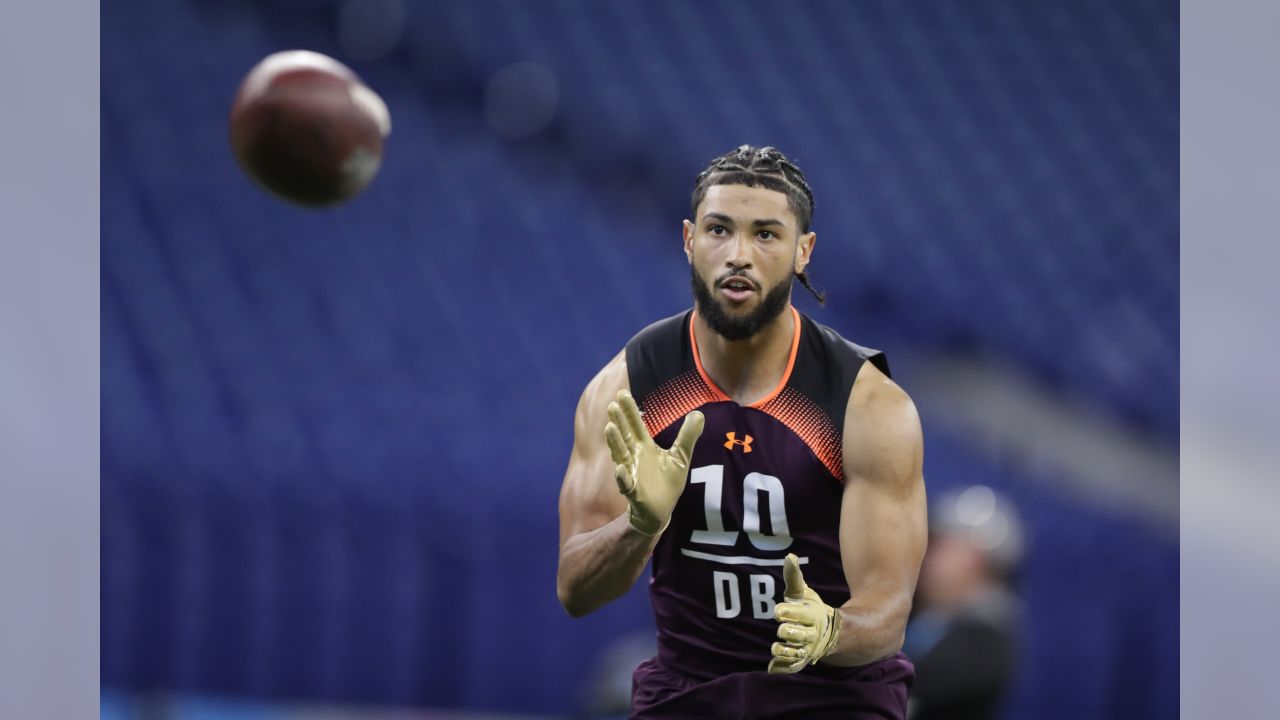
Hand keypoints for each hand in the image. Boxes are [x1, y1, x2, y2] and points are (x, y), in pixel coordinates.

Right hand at [605, 389, 703, 536]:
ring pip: (621, 455)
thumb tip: (699, 414)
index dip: (629, 410)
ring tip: (609, 427)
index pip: (636, 425)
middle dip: (619, 422)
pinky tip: (619, 469)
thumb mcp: (681, 457)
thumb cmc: (667, 483)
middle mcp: (635, 457)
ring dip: (615, 442)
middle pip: (625, 436)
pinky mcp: (634, 491)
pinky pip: (626, 483)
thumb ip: (688, 436)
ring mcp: (632, 473)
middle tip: (612, 405)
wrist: (661, 510)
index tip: (621, 393)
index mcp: (645, 447)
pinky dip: (622, 477)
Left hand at [768, 553, 841, 673]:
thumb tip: (789, 556)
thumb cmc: (810, 609)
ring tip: (777, 646)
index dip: (788, 612)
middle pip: (798, 634)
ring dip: (785, 650)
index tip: (778, 610)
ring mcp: (807, 648)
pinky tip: (772, 667)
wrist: (829, 633)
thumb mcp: (802, 593)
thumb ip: (793, 577)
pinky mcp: (801, 660)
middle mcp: (811, 633)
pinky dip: (783, 668)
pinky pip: (793, 667)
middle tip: (783, 628)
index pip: (799, 614)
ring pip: (795, 652)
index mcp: (811, 614)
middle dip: (789, 631)